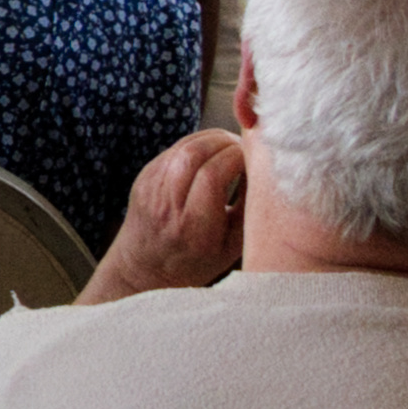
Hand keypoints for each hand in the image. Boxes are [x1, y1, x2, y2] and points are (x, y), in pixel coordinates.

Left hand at [82, 132, 246, 303]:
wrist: (146, 269)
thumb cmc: (197, 261)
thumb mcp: (232, 246)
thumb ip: (248, 209)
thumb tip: (264, 170)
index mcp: (191, 227)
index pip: (212, 175)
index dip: (237, 158)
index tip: (254, 159)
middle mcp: (166, 205)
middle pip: (195, 154)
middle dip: (226, 143)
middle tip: (245, 149)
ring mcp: (149, 187)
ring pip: (184, 146)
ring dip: (212, 139)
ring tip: (231, 149)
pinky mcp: (143, 176)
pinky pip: (174, 149)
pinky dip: (197, 145)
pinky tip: (211, 156)